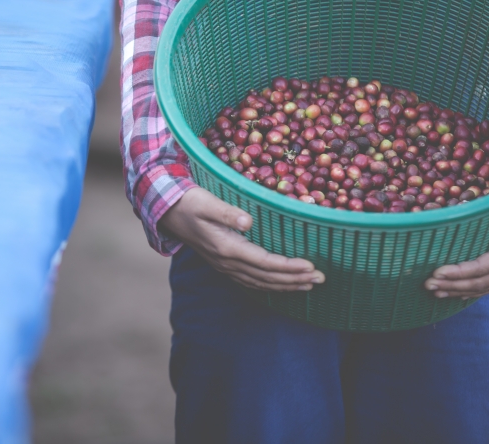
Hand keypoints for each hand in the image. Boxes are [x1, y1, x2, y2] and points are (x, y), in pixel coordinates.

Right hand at [158, 187, 324, 291]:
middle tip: (321, 279)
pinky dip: (270, 285)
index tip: (311, 266)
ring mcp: (224, 266)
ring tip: (308, 285)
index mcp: (226, 248)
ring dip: (285, 286)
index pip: (264, 262)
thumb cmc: (189, 202)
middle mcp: (226, 262)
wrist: (167, 212)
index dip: (288, 267)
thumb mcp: (206, 202)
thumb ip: (227, 212)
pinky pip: (251, 281)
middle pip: (266, 277)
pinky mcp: (223, 264)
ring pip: (260, 283)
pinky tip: (282, 285)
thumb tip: (248, 222)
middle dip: (294, 280)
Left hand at [425, 195, 488, 298]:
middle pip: (478, 282)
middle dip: (452, 284)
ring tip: (434, 291)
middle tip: (426, 284)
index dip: (458, 272)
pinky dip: (470, 292)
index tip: (436, 272)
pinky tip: (455, 293)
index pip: (482, 267)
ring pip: (482, 287)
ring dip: (457, 290)